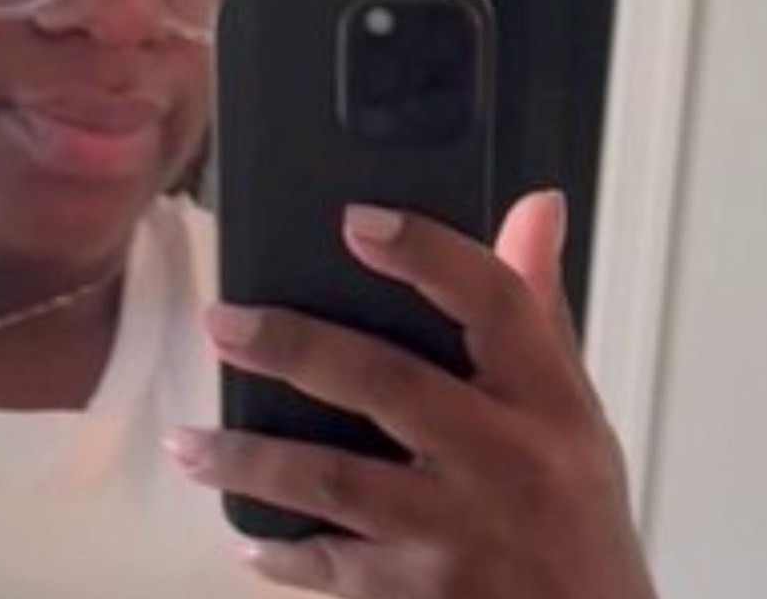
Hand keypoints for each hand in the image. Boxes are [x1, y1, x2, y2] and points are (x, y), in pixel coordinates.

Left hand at [165, 191, 657, 598]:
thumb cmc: (579, 517)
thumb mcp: (576, 410)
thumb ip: (540, 310)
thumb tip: (536, 206)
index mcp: (548, 401)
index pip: (496, 303)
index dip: (427, 255)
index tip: (359, 221)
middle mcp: (506, 461)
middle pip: (389, 384)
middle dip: (295, 348)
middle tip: (222, 322)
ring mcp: (458, 533)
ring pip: (334, 482)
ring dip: (250, 459)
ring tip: (187, 441)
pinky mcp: (420, 594)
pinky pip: (330, 568)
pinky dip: (281, 553)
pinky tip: (246, 534)